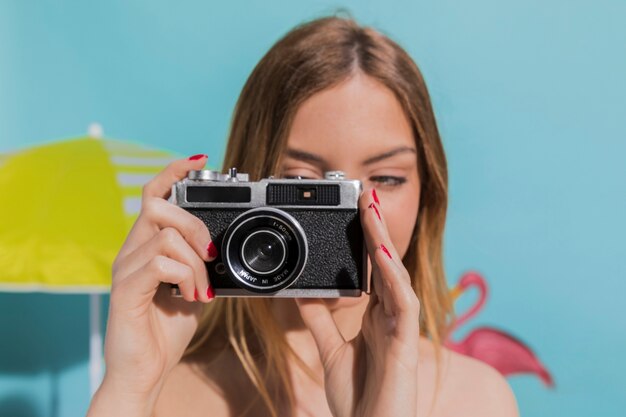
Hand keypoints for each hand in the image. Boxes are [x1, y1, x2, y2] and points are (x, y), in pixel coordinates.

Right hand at [101, 155, 215, 398]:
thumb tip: (219, 246)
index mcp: (146, 247)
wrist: (147, 370)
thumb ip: (199, 263)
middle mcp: (130, 252)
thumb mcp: (193, 287)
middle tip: (210, 254)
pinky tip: (191, 297)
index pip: (153, 196)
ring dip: (195, 261)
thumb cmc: (167, 329)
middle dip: (194, 224)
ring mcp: (125, 270)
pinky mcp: (125, 290)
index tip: (199, 161)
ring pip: (164, 235)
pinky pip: (160, 263)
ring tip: (200, 288)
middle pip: (157, 207)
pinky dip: (185, 277)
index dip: (173, 173)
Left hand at [296, 189, 419, 416]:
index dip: (367, 241)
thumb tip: (304, 292)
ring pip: (396, 276)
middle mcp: (390, 317)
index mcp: (376, 317)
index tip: (355, 213)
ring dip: (385, 243)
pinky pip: (402, 304)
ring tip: (372, 211)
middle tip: (366, 197)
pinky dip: (393, 278)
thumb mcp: (329, 350)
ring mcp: (400, 328)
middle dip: (377, 231)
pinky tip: (383, 256)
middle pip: (386, 265)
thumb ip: (320, 321)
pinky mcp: (405, 343)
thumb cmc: (357, 398)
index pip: (372, 270)